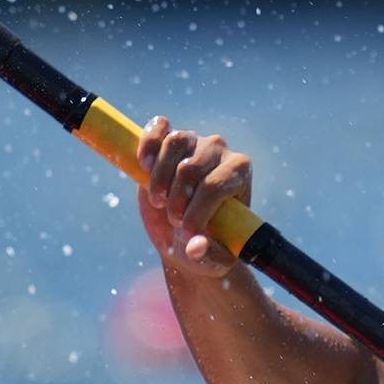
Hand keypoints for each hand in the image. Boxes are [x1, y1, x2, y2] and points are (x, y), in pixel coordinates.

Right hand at [134, 116, 255, 275]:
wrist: (183, 237)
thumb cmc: (207, 245)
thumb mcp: (213, 257)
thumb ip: (207, 254)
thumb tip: (194, 246)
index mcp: (239, 172)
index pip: (214, 185)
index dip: (196, 210)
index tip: (186, 232)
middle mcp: (219, 151)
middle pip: (191, 167)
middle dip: (177, 200)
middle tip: (174, 220)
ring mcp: (193, 142)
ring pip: (176, 143)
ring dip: (160, 177)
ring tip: (158, 200)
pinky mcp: (167, 139)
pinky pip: (159, 126)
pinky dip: (148, 142)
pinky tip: (143, 165)